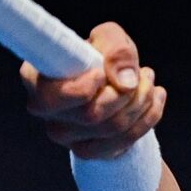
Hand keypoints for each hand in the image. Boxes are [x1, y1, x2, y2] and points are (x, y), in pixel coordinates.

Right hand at [20, 22, 166, 159]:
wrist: (112, 84)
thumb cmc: (102, 56)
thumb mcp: (110, 39)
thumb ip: (116, 49)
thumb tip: (125, 82)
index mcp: (36, 77)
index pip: (52, 97)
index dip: (83, 89)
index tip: (102, 74)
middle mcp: (43, 109)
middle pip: (92, 114)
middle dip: (128, 93)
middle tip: (143, 72)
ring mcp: (62, 134)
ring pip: (112, 127)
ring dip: (142, 101)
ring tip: (148, 81)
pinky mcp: (85, 151)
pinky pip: (125, 141)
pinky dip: (148, 117)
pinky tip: (155, 98)